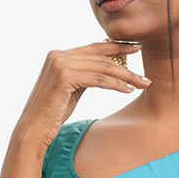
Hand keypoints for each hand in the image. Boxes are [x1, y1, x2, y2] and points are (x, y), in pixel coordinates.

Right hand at [13, 40, 151, 151]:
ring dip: (126, 76)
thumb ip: (84, 76)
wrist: (33, 130)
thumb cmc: (52, 114)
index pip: (94, 47)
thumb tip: (105, 72)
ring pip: (103, 67)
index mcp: (59, 55)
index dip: (117, 47)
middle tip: (145, 73)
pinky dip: (116, 84)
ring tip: (142, 84)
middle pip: (101, 57)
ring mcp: (60, 63)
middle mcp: (58, 55)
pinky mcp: (64, 77)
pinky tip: (128, 90)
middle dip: (126, 64)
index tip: (136, 48)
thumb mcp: (71, 89)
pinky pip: (99, 79)